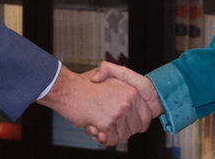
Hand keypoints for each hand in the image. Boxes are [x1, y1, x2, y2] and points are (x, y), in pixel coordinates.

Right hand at [36, 66, 153, 145]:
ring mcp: (118, 113)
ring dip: (112, 134)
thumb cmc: (86, 84)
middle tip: (111, 125)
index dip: (138, 123)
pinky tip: (95, 128)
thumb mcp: (109, 75)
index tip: (128, 123)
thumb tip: (131, 101)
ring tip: (100, 125)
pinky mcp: (107, 124)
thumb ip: (124, 84)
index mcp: (132, 91)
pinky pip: (111, 140)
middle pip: (135, 128)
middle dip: (123, 130)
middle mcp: (128, 102)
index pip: (146, 116)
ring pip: (123, 135)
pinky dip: (104, 138)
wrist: (68, 90)